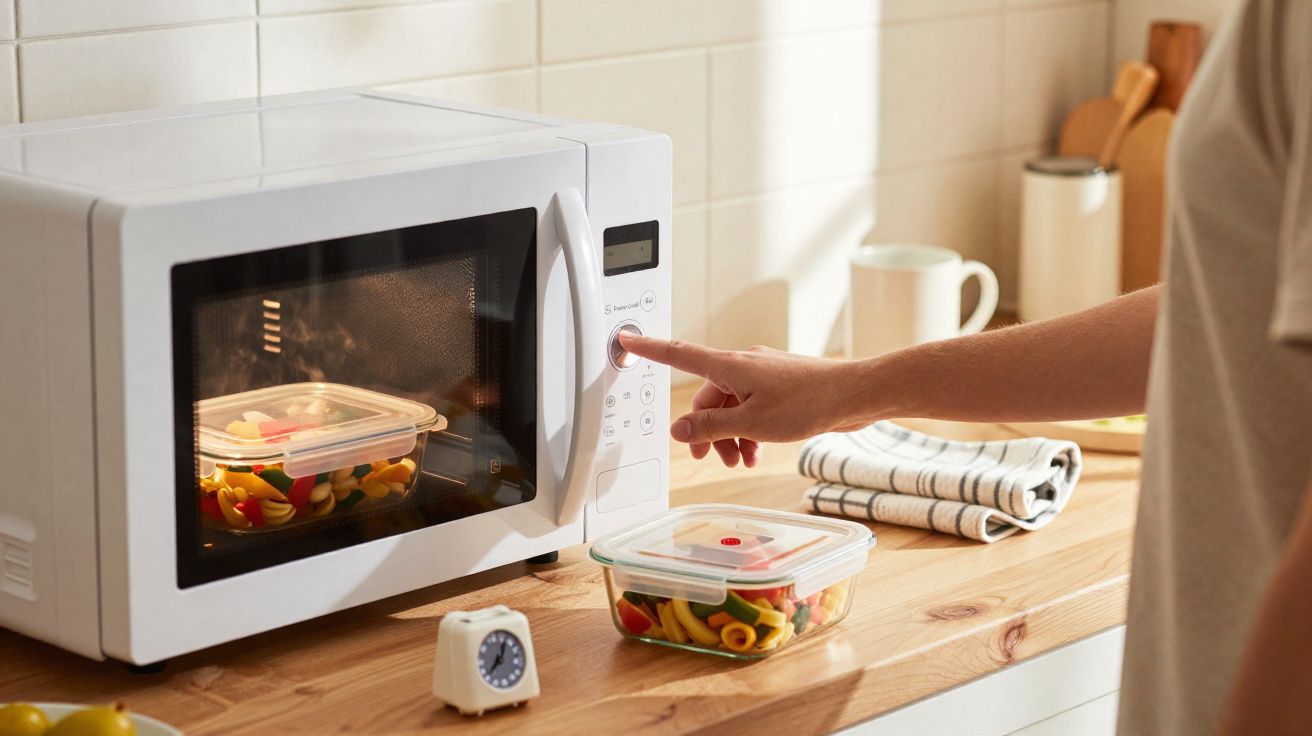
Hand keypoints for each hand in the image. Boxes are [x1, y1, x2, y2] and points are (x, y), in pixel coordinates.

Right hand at [617, 334, 870, 466]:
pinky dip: (748, 429)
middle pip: (706, 396)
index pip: (679, 354)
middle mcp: (742, 365)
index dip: (650, 349)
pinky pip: (750, 407)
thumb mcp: (752, 423)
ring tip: (742, 460)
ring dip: (730, 435)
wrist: (854, 395)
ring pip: (730, 406)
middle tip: (710, 457)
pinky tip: (758, 451)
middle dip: (706, 429)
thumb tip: (680, 431)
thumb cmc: (810, 401)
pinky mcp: (778, 386)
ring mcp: (762, 375)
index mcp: (729, 366)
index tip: (627, 341)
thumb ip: (712, 428)